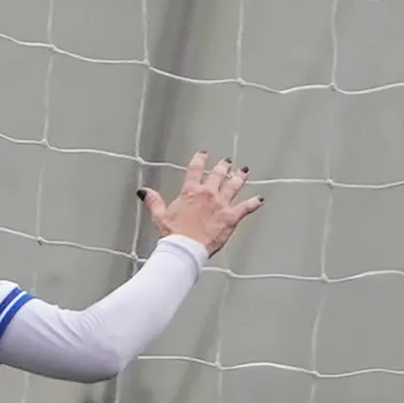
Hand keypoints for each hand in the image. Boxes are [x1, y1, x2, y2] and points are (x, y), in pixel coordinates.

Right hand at [140, 151, 261, 255]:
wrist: (186, 249)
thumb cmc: (174, 235)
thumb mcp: (160, 216)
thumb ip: (154, 201)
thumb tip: (144, 191)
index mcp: (190, 192)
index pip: (196, 169)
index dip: (200, 159)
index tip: (203, 154)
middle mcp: (208, 194)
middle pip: (218, 174)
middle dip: (224, 166)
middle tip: (227, 161)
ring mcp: (221, 204)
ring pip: (234, 185)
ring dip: (240, 177)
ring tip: (244, 171)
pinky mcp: (231, 217)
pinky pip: (246, 207)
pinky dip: (254, 203)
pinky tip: (259, 200)